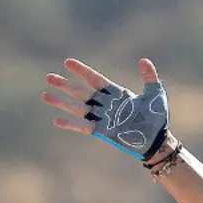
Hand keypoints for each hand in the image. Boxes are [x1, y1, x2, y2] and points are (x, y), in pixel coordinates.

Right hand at [42, 58, 169, 160]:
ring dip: (62, 102)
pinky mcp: (103, 131)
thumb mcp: (155, 95)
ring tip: (45, 96)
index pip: (95, 80)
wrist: (157, 141)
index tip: (67, 62)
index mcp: (116, 94)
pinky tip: (56, 120)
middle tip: (48, 77)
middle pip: (81, 92)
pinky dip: (71, 124)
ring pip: (78, 108)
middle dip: (65, 85)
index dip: (82, 71)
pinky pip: (84, 126)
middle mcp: (106, 105)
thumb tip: (144, 60)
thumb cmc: (157, 119)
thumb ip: (149, 77)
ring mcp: (103, 118)